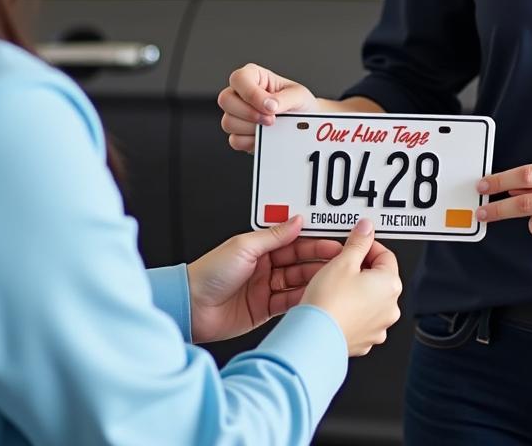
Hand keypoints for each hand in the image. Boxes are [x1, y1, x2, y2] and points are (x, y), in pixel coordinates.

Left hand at [187, 215, 342, 342]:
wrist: (191, 307)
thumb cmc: (209, 273)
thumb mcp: (243, 247)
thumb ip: (272, 236)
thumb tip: (296, 221)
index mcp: (258, 248)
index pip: (293, 243)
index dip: (314, 243)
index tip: (333, 243)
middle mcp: (264, 267)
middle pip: (298, 262)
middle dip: (319, 262)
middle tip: (340, 262)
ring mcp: (264, 289)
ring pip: (297, 283)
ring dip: (314, 281)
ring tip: (333, 281)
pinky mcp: (263, 310)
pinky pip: (288, 303)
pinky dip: (302, 300)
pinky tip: (316, 298)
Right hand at [218, 62, 316, 153]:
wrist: (304, 125)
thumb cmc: (299, 104)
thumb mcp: (298, 95)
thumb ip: (285, 99)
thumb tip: (270, 105)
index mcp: (253, 77)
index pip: (239, 79)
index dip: (251, 94)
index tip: (270, 107)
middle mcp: (240, 94)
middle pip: (225, 100)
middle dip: (249, 113)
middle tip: (271, 120)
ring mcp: (237, 115)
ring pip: (228, 122)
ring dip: (252, 128)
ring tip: (271, 128)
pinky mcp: (239, 134)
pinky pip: (235, 140)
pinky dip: (251, 142)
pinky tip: (266, 138)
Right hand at [303, 218, 401, 356]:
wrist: (314, 338)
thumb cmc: (329, 303)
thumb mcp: (343, 262)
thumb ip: (358, 242)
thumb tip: (367, 229)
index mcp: (390, 285)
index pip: (385, 255)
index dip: (367, 246)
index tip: (353, 244)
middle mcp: (390, 308)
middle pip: (378, 278)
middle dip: (359, 269)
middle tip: (339, 264)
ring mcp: (378, 327)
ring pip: (368, 300)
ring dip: (354, 290)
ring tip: (332, 285)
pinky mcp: (364, 341)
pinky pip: (360, 318)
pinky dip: (350, 310)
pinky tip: (333, 305)